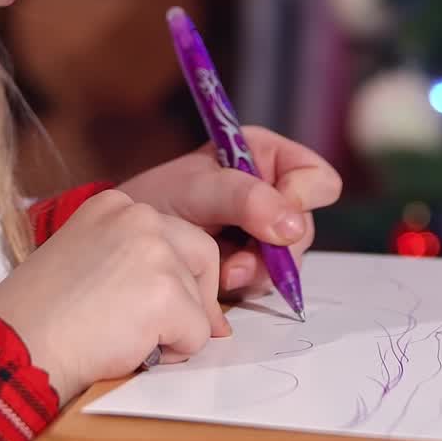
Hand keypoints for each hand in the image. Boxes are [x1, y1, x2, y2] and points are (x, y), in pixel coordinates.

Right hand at [0, 188, 229, 401]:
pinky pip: (198, 334)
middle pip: (203, 254)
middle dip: (194, 297)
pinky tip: (130, 351)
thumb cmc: (39, 317)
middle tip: (162, 330)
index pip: (174, 234)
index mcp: (116, 204)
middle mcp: (140, 215)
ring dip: (174, 329)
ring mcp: (155, 251)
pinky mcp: (165, 292)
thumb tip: (189, 293)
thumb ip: (134, 261)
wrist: (13, 348)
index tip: (144, 301)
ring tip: (125, 339)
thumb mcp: (86, 259)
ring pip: (200, 300)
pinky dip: (173, 354)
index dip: (171, 276)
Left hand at [118, 127, 341, 298]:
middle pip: (305, 226)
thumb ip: (245, 199)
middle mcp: (271, 189)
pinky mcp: (252, 261)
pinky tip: (219, 281)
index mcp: (264, 155)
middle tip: (238, 260)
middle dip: (274, 250)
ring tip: (222, 271)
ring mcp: (263, 228)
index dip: (299, 202)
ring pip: (291, 259)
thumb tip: (292, 226)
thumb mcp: (196, 190)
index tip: (271, 224)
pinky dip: (246, 285)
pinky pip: (270, 281)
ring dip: (258, 271)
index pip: (316, 179)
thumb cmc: (154, 201)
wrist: (126, 243)